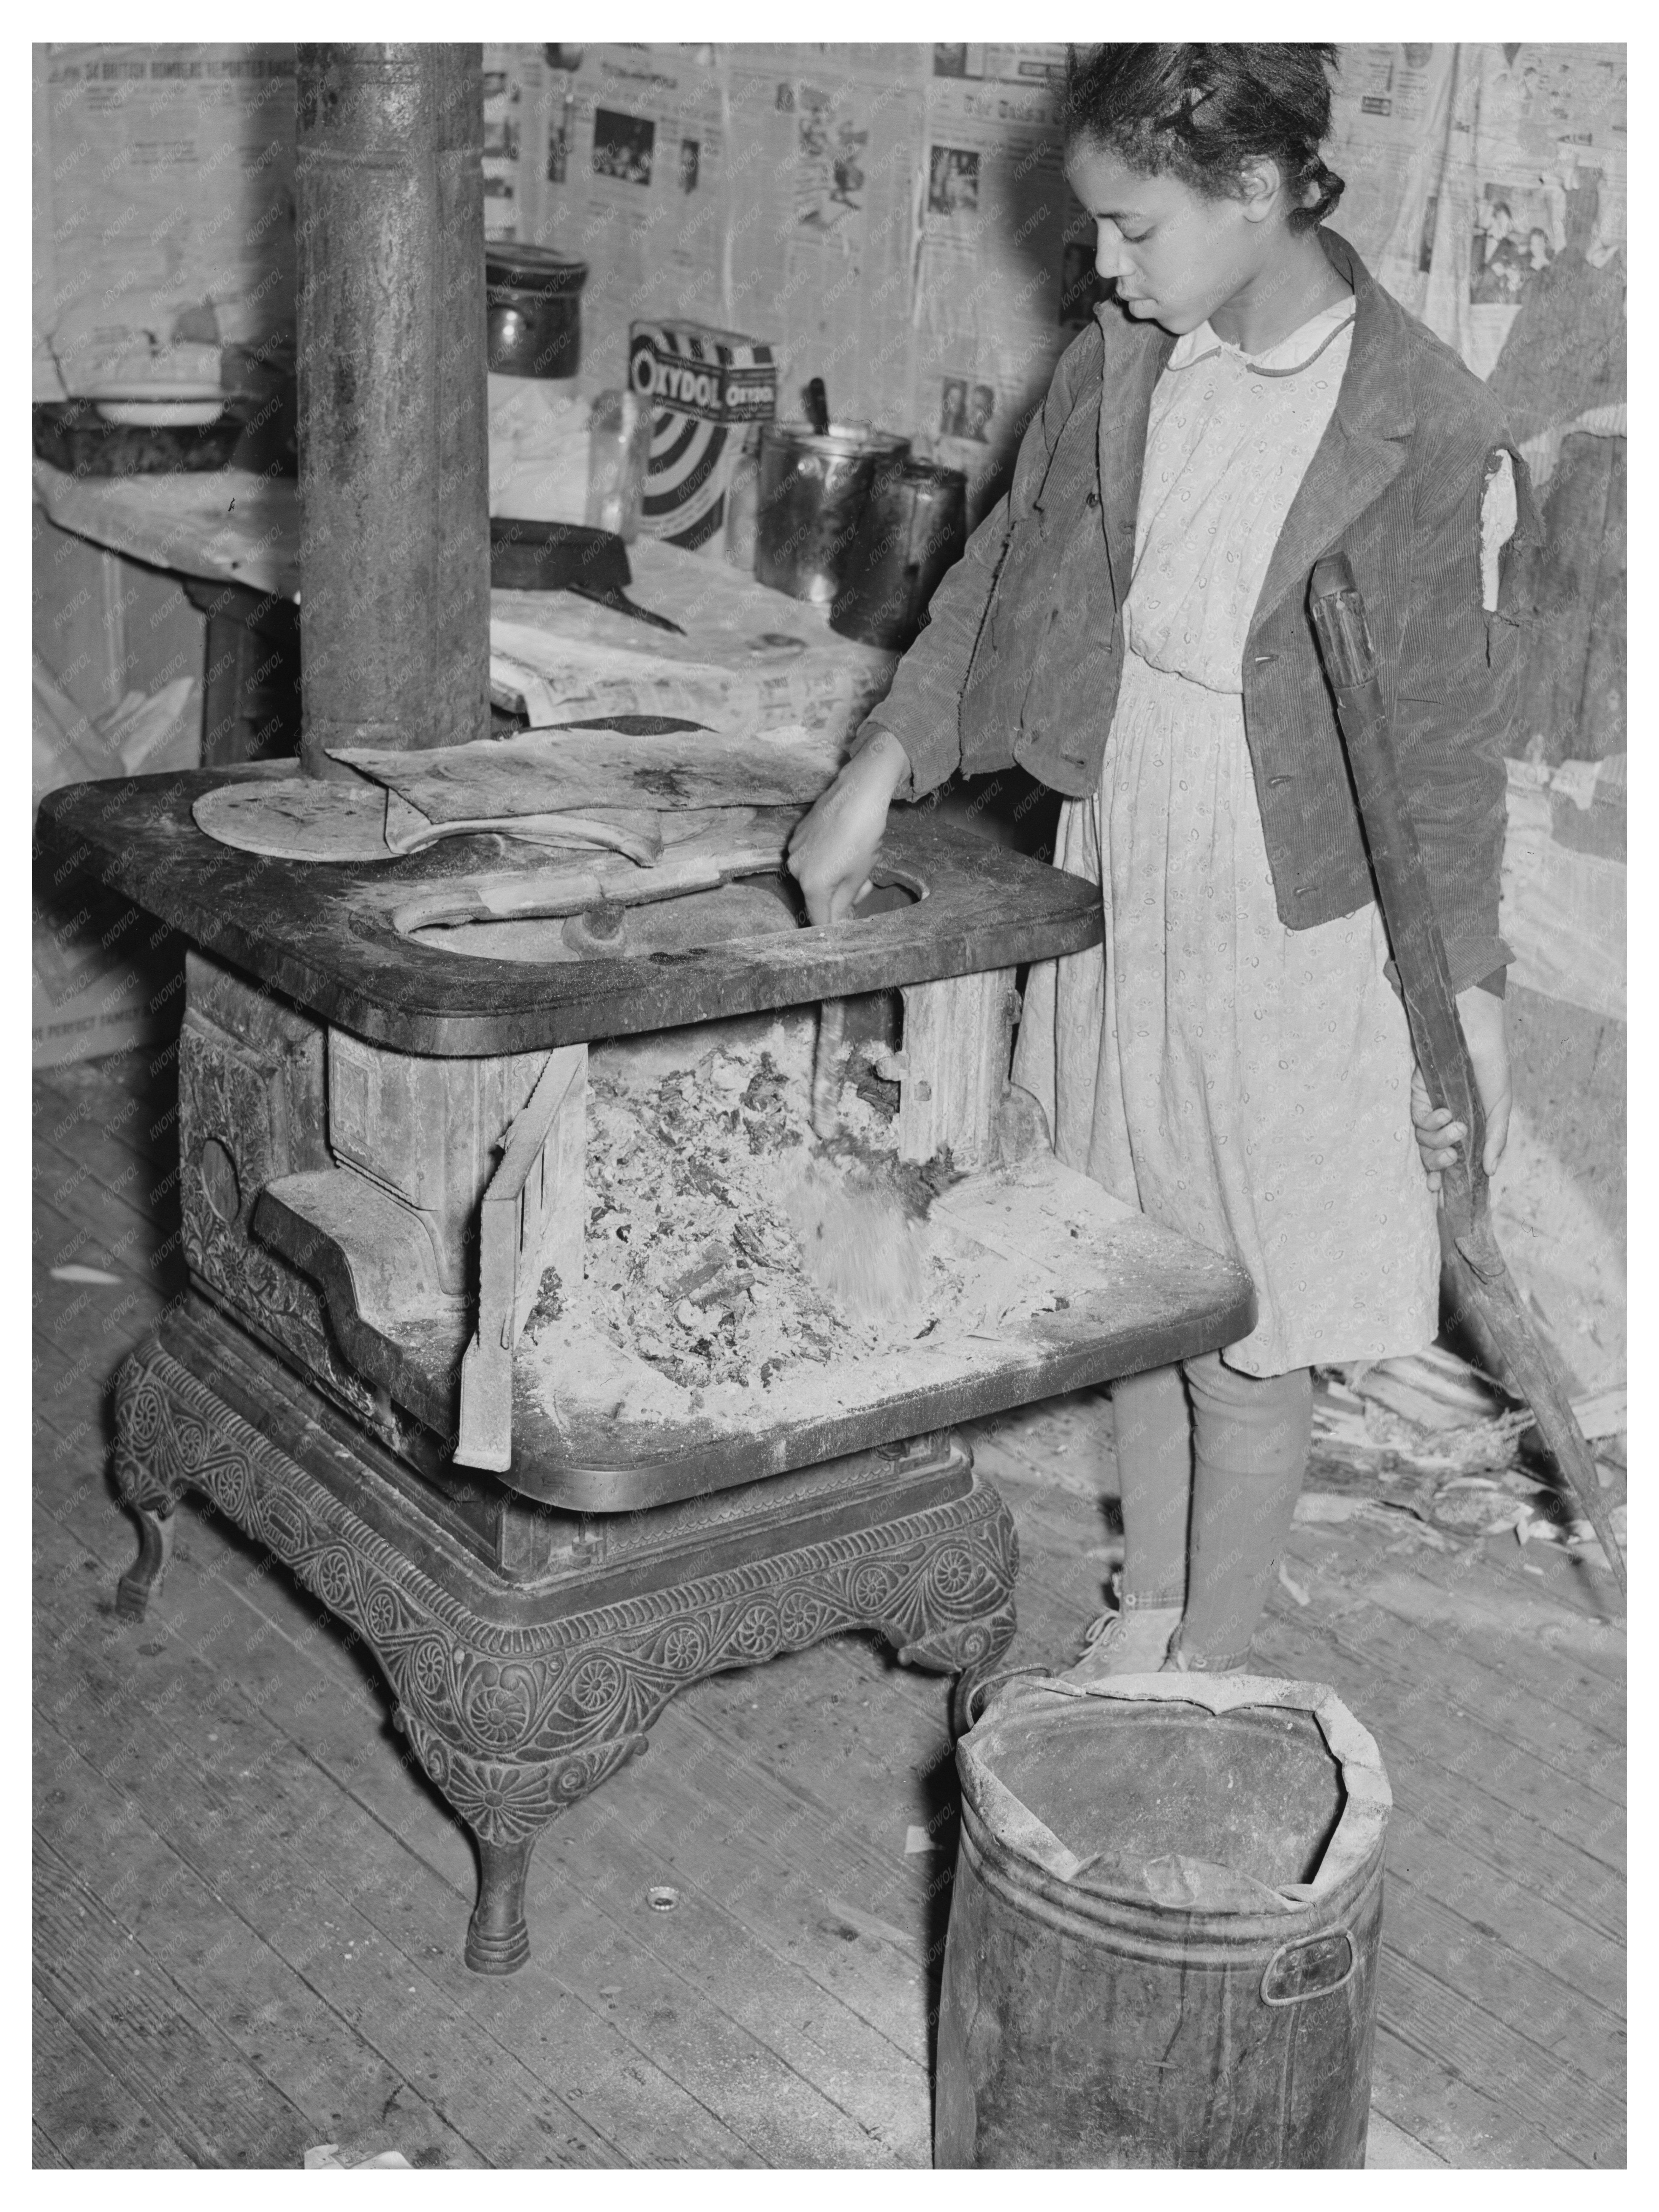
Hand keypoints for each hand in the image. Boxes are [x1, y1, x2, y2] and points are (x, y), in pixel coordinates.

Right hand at [786, 727, 910, 925]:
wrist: (860, 791)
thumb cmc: (864, 835)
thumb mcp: (858, 877)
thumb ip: (844, 905)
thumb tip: (837, 923)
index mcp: (811, 884)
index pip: (820, 919)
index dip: (836, 925)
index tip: (849, 924)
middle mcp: (795, 869)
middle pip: (817, 897)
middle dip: (840, 896)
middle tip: (864, 884)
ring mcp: (794, 849)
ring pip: (815, 876)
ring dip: (835, 877)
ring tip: (857, 859)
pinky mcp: (798, 834)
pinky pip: (812, 857)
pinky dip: (828, 859)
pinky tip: (845, 843)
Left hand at [1411, 985, 1511, 1191]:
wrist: (1476, 1034)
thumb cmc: (1491, 1068)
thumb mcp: (1500, 1107)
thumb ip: (1495, 1140)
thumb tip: (1489, 1172)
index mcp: (1467, 1130)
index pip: (1452, 1162)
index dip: (1445, 1181)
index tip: (1442, 1198)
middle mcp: (1445, 1124)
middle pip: (1432, 1157)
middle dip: (1439, 1164)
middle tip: (1454, 1157)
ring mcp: (1430, 1110)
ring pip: (1423, 1142)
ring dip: (1439, 1141)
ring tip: (1458, 1128)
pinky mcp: (1417, 1096)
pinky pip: (1417, 1120)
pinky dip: (1431, 1121)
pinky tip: (1446, 1112)